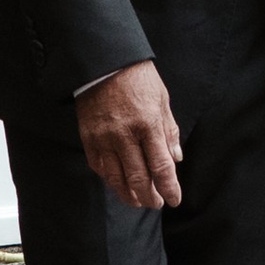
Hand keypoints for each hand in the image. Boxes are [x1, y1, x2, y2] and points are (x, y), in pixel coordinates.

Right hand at [76, 60, 181, 211]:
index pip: (161, 167)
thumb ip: (169, 130)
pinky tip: (117, 183)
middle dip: (150, 197)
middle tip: (156, 203)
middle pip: (139, 179)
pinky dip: (109, 179)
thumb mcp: (162, 99)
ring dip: (129, 195)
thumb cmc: (137, 77)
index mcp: (148, 124)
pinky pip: (99, 167)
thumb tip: (175, 158)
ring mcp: (104, 138)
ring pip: (116, 179)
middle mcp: (125, 135)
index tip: (174, 200)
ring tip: (137, 201)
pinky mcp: (88, 137)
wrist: (104, 61)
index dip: (169, 188)